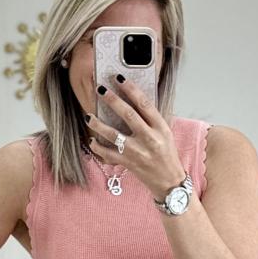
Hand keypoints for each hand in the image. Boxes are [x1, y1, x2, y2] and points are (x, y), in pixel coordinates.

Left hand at [85, 77, 185, 199]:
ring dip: (99, 124)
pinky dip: (98, 147)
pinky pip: (109, 154)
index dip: (130, 89)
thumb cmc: (166, 154)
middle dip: (112, 100)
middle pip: (128, 115)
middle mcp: (149, 139)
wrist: (168, 181)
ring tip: (89, 116)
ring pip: (114, 135)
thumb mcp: (165, 132)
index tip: (119, 78)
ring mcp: (138, 152)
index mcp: (160, 128)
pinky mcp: (129, 163)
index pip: (144, 103)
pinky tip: (92, 140)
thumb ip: (150, 118)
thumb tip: (131, 99)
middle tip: (100, 89)